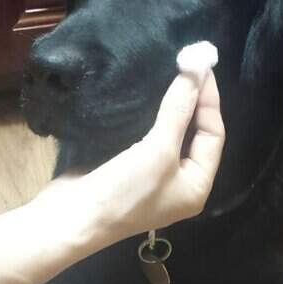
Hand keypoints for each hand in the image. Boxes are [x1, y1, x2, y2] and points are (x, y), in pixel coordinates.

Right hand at [37, 45, 225, 249]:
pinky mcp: (128, 167)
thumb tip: (196, 71)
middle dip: (193, 101)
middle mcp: (180, 183)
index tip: (201, 66)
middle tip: (189, 64)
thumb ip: (178, 110)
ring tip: (172, 71)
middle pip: (195, 134)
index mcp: (197, 186)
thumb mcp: (157, 151)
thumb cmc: (123, 191)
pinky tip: (147, 93)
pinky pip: (148, 135)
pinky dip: (151, 114)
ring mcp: (153, 176)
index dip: (209, 101)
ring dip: (172, 105)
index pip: (214, 136)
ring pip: (171, 133)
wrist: (68, 219)